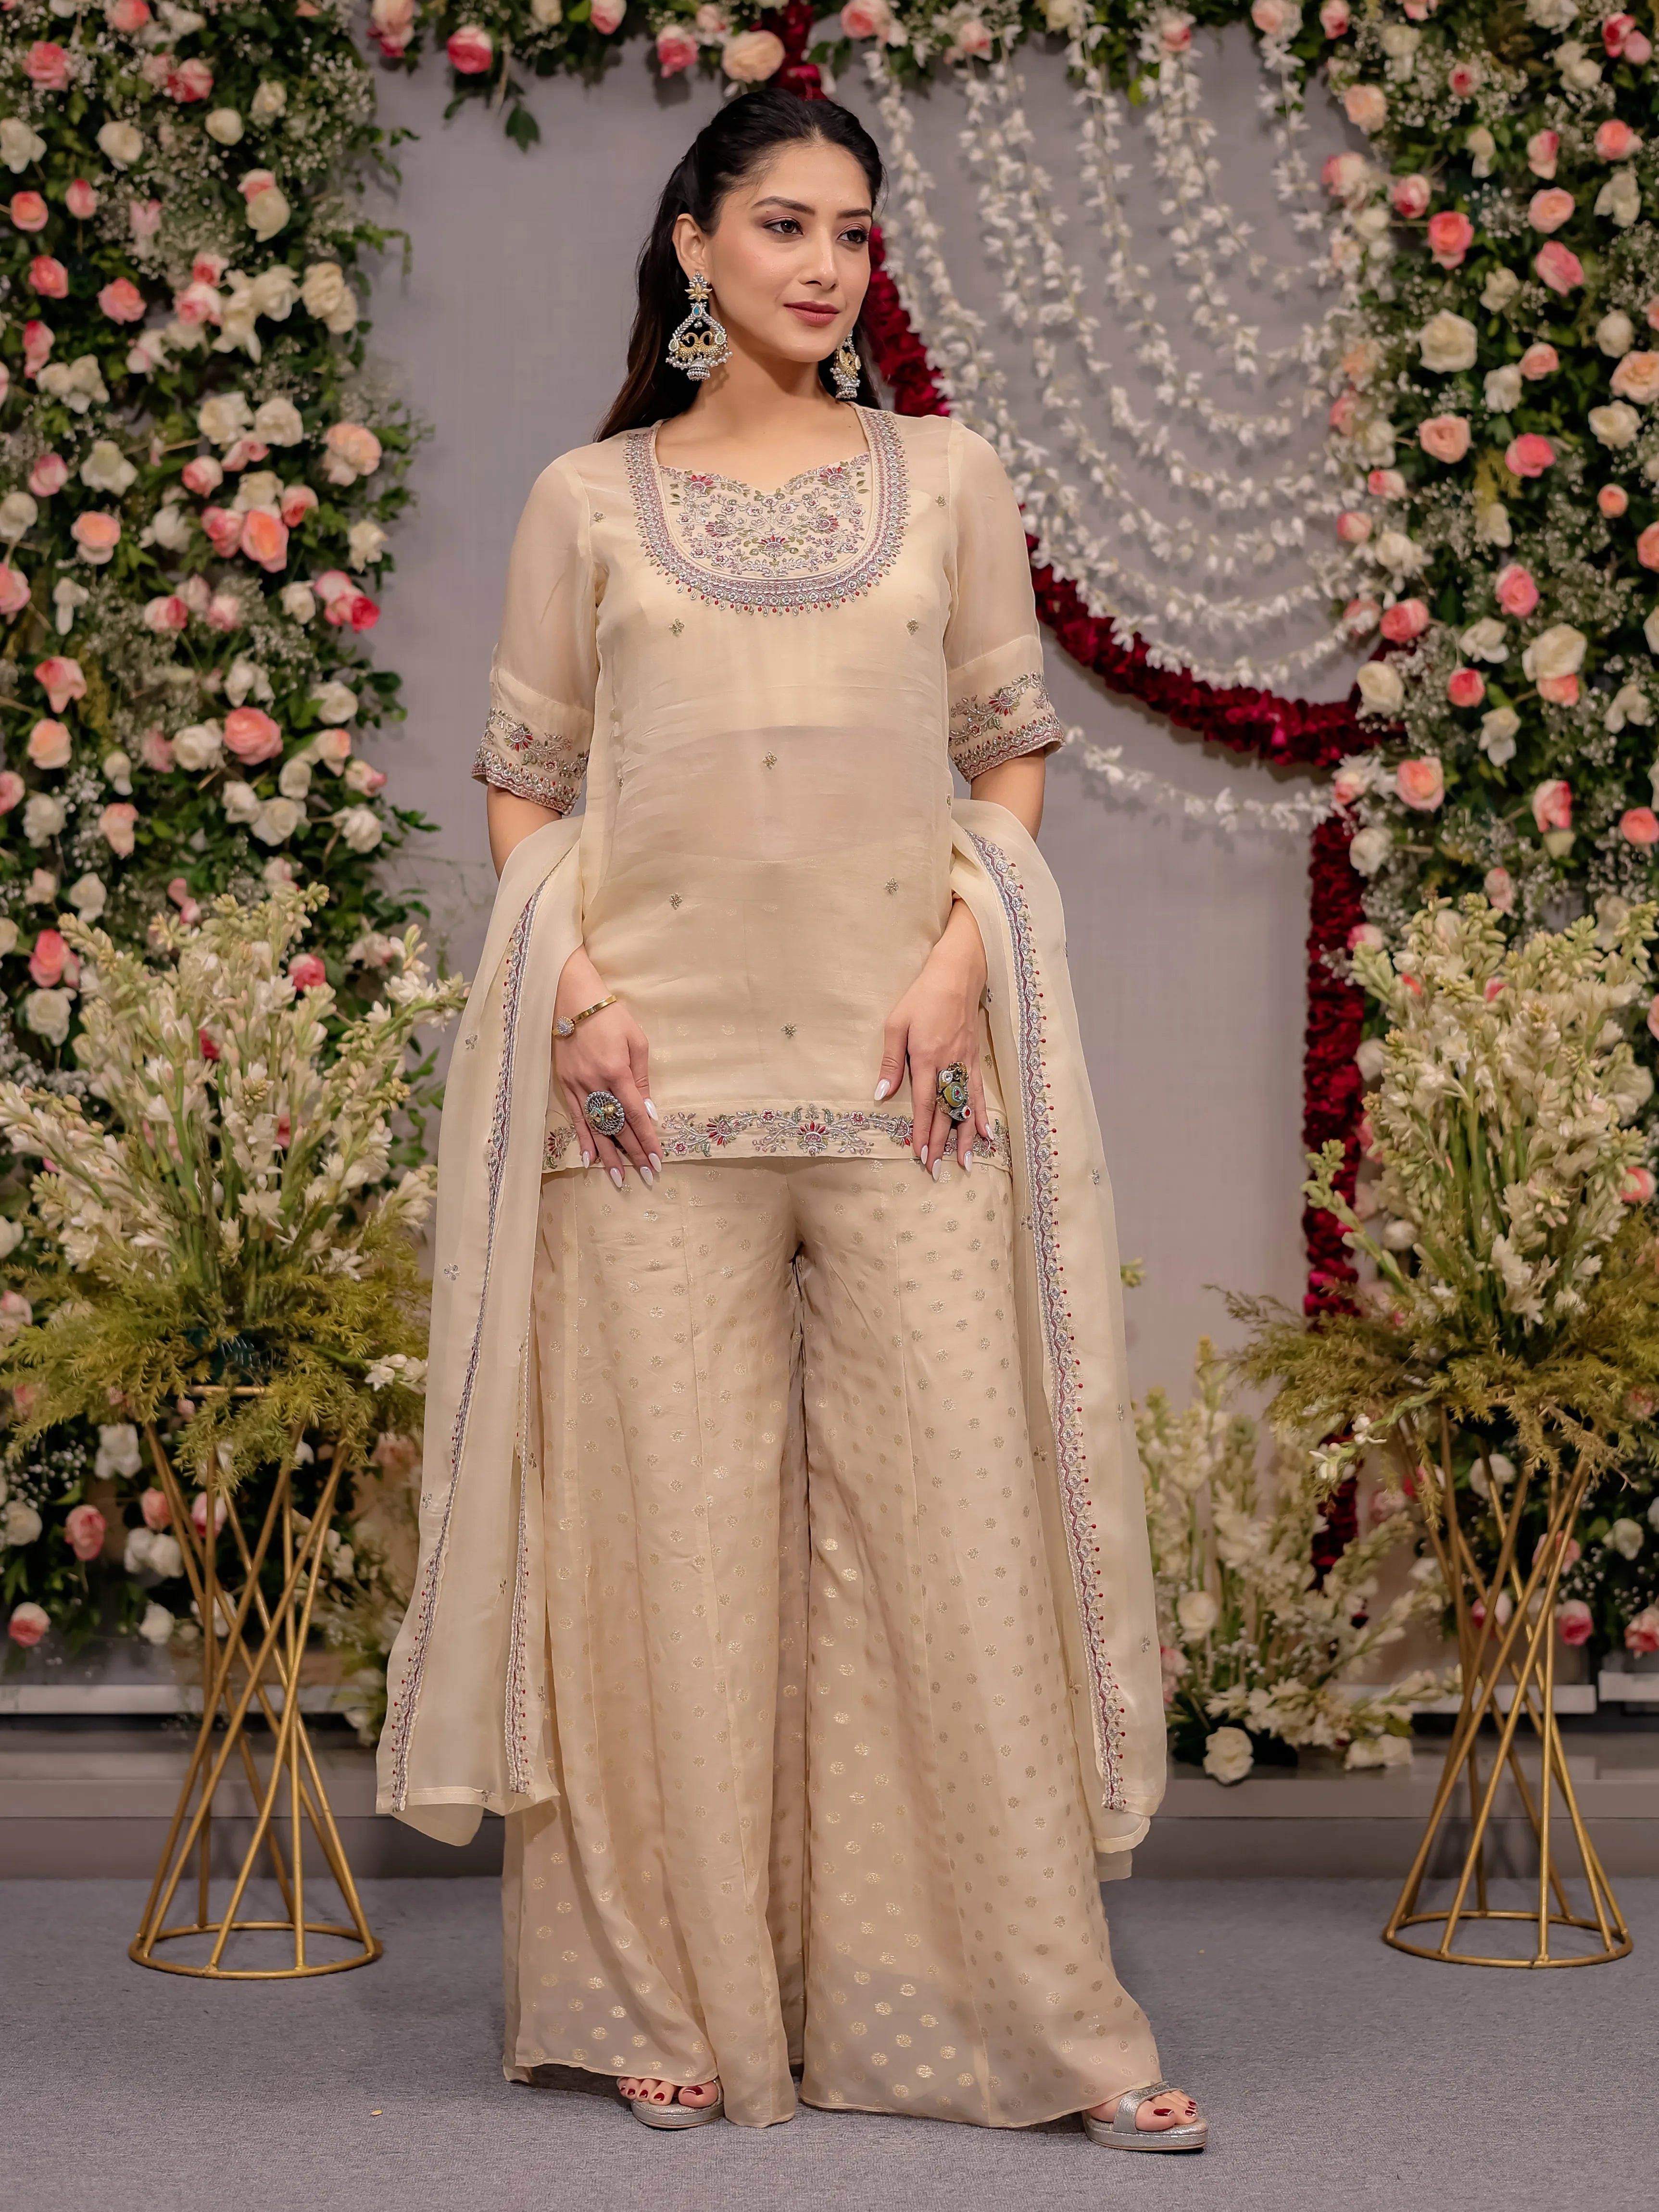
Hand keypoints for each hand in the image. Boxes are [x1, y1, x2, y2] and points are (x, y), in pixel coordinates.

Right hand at [553, 947, 659, 1185]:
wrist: (571, 998)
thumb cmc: (610, 1016)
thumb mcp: (636, 1040)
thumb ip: (643, 1077)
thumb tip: (649, 1111)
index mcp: (616, 1071)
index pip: (635, 1115)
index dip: (647, 1140)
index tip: (658, 1160)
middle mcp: (595, 1084)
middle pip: (617, 1126)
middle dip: (633, 1153)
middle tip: (646, 1176)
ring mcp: (577, 1086)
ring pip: (595, 1128)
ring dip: (608, 1156)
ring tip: (619, 1179)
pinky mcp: (564, 1085)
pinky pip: (574, 1118)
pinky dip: (582, 1140)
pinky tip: (589, 1160)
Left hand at [875, 899, 989, 1173]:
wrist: (957, 975)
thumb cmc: (921, 998)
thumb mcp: (895, 1025)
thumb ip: (891, 1062)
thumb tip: (882, 1093)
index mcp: (926, 1057)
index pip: (925, 1103)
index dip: (922, 1131)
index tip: (919, 1155)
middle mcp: (948, 1065)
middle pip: (946, 1112)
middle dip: (941, 1143)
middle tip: (937, 1169)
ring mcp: (965, 1063)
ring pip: (966, 1107)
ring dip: (964, 1137)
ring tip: (964, 1162)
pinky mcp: (975, 1059)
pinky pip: (979, 1093)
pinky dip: (981, 1115)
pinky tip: (985, 1134)